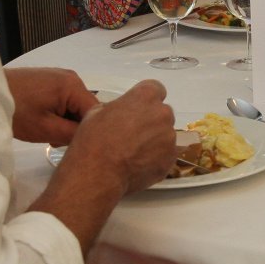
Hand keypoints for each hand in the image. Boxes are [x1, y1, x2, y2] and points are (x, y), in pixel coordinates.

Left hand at [6, 67, 97, 145]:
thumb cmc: (15, 110)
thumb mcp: (46, 129)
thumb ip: (73, 134)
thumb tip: (91, 138)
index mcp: (73, 85)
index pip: (96, 112)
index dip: (90, 131)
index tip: (77, 145)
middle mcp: (71, 77)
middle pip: (86, 108)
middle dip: (76, 127)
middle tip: (57, 140)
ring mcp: (60, 77)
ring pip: (75, 106)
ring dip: (66, 121)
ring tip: (47, 132)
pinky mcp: (50, 81)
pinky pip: (65, 100)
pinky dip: (58, 113)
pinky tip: (43, 122)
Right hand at [62, 79, 177, 194]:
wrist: (98, 173)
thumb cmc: (94, 141)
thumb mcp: (96, 112)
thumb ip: (117, 107)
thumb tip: (120, 112)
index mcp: (145, 96)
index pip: (155, 89)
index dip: (146, 100)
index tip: (139, 108)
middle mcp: (162, 114)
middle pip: (161, 113)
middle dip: (150, 121)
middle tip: (132, 134)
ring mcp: (169, 137)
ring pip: (164, 135)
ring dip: (153, 141)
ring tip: (132, 153)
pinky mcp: (170, 158)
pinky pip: (166, 154)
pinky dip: (156, 158)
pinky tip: (138, 164)